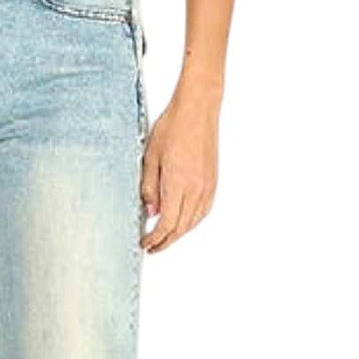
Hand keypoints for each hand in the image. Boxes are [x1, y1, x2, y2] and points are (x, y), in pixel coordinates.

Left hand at [139, 86, 219, 252]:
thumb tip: (151, 211)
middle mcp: (196, 189)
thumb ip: (149, 187)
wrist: (197, 110)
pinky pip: (203, 210)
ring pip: (194, 222)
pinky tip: (183, 222)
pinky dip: (192, 222)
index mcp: (178, 184)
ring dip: (179, 233)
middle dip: (166, 241)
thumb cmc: (172, 128)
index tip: (144, 244)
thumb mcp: (150, 157)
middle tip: (151, 247)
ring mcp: (207, 186)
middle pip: (181, 227)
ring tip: (164, 238)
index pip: (167, 224)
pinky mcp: (213, 181)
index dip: (155, 238)